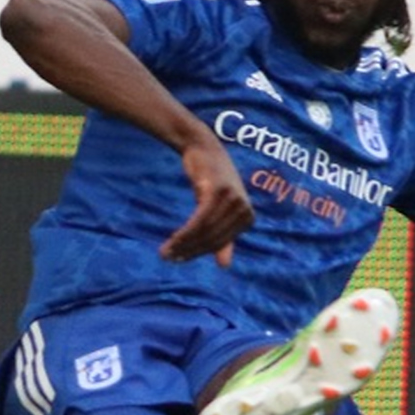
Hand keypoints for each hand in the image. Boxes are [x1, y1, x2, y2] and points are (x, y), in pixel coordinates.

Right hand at [160, 135, 251, 265]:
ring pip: (204, 231)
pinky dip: (184, 233)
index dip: (199, 253)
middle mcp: (244, 209)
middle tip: (167, 257)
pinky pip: (199, 220)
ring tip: (166, 252)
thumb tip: (225, 266)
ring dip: (183, 244)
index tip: (178, 258)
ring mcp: (233, 200)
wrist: (204, 147)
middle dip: (189, 251)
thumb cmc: (212, 179)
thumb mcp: (220, 209)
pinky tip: (173, 240)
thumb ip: (225, 237)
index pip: (221, 243)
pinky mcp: (218, 192)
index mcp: (248, 217)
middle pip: (213, 239)